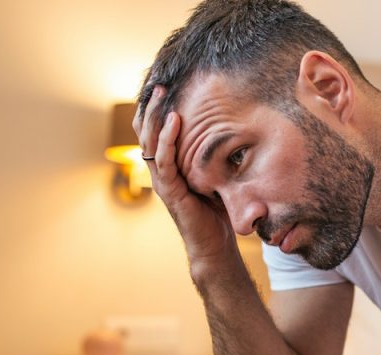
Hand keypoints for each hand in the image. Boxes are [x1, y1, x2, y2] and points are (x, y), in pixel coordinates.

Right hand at [133, 86, 238, 265]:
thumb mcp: (217, 177)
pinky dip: (168, 139)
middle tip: (158, 82)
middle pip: (147, 133)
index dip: (156, 111)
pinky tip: (174, 120)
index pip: (156, 134)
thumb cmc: (218, 213)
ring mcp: (163, 181)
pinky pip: (165, 160)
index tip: (163, 87)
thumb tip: (233, 132)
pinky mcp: (171, 191)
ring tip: (160, 93)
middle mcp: (161, 172)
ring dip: (155, 115)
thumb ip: (215, 157)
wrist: (216, 247)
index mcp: (170, 167)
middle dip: (151, 106)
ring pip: (151, 142)